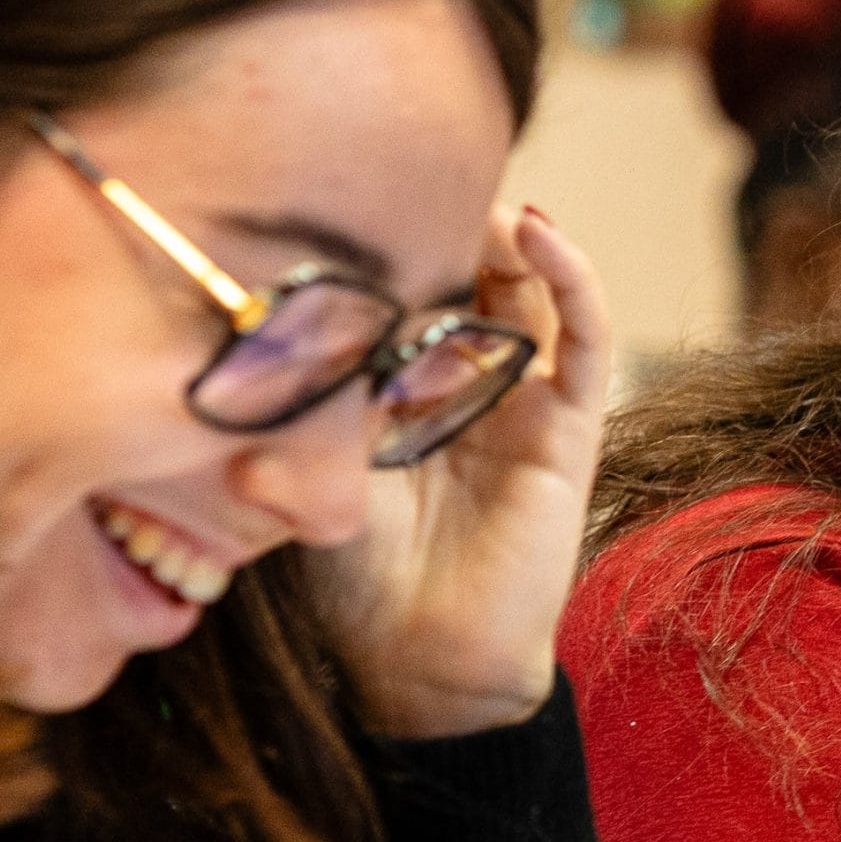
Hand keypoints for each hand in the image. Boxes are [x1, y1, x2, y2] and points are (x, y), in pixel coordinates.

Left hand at [307, 205, 611, 738]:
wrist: (415, 666)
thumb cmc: (350, 584)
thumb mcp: (304, 462)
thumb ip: (298, 396)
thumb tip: (254, 322)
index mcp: (397, 392)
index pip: (404, 285)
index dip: (391, 232)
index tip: (351, 178)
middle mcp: (463, 388)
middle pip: (470, 273)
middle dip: (448, 220)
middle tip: (415, 175)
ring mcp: (522, 405)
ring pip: (529, 291)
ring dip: (508, 234)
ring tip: (478, 193)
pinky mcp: (568, 429)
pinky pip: (586, 339)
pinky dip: (571, 278)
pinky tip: (538, 232)